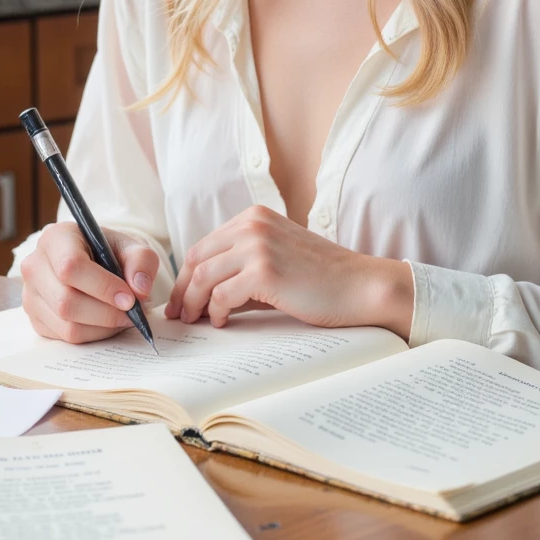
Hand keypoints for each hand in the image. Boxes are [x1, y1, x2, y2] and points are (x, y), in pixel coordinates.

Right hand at [20, 222, 159, 343]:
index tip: (130, 298)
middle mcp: (35, 266)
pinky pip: (66, 337)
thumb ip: (142, 261)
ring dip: (103, 326)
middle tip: (133, 312)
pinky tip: (107, 321)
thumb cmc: (110, 251)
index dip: (102, 286)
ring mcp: (31, 295)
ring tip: (124, 316)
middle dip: (106, 312)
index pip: (71, 266)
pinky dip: (94, 334)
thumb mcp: (132, 246)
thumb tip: (139, 290)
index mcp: (56, 238)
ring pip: (67, 325)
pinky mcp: (36, 319)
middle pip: (66, 301)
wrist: (96, 262)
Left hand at [165, 205, 413, 338]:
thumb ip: (242, 268)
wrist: (360, 286)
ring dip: (195, 304)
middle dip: (183, 290)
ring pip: (204, 277)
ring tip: (197, 322)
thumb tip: (202, 295)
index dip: (186, 275)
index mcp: (254, 216)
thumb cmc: (322, 279)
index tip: (180, 299)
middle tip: (179, 315)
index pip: (204, 245)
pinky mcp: (264, 271)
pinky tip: (222, 322)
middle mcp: (252, 224)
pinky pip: (222, 295)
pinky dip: (216, 312)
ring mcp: (257, 245)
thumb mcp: (276, 260)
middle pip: (197, 259)